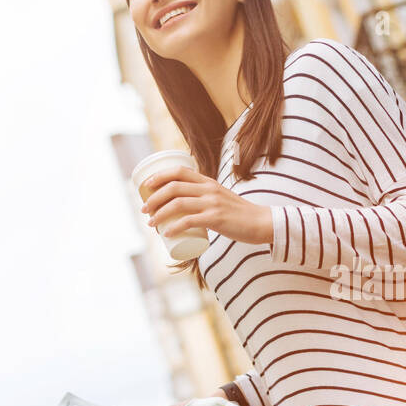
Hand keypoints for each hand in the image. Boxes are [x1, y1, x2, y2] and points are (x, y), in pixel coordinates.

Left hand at [140, 164, 273, 244]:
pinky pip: (189, 221)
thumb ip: (206, 197)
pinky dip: (174, 227)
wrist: (261, 223)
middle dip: (153, 197)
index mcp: (208, 182)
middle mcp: (209, 189)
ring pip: (177, 204)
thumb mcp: (221, 198)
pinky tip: (166, 233)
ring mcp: (212, 203)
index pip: (179, 171)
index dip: (159, 176)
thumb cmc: (239, 214)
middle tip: (144, 209)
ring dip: (159, 213)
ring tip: (151, 223)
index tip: (146, 186)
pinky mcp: (216, 219)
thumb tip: (185, 206)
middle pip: (173, 187)